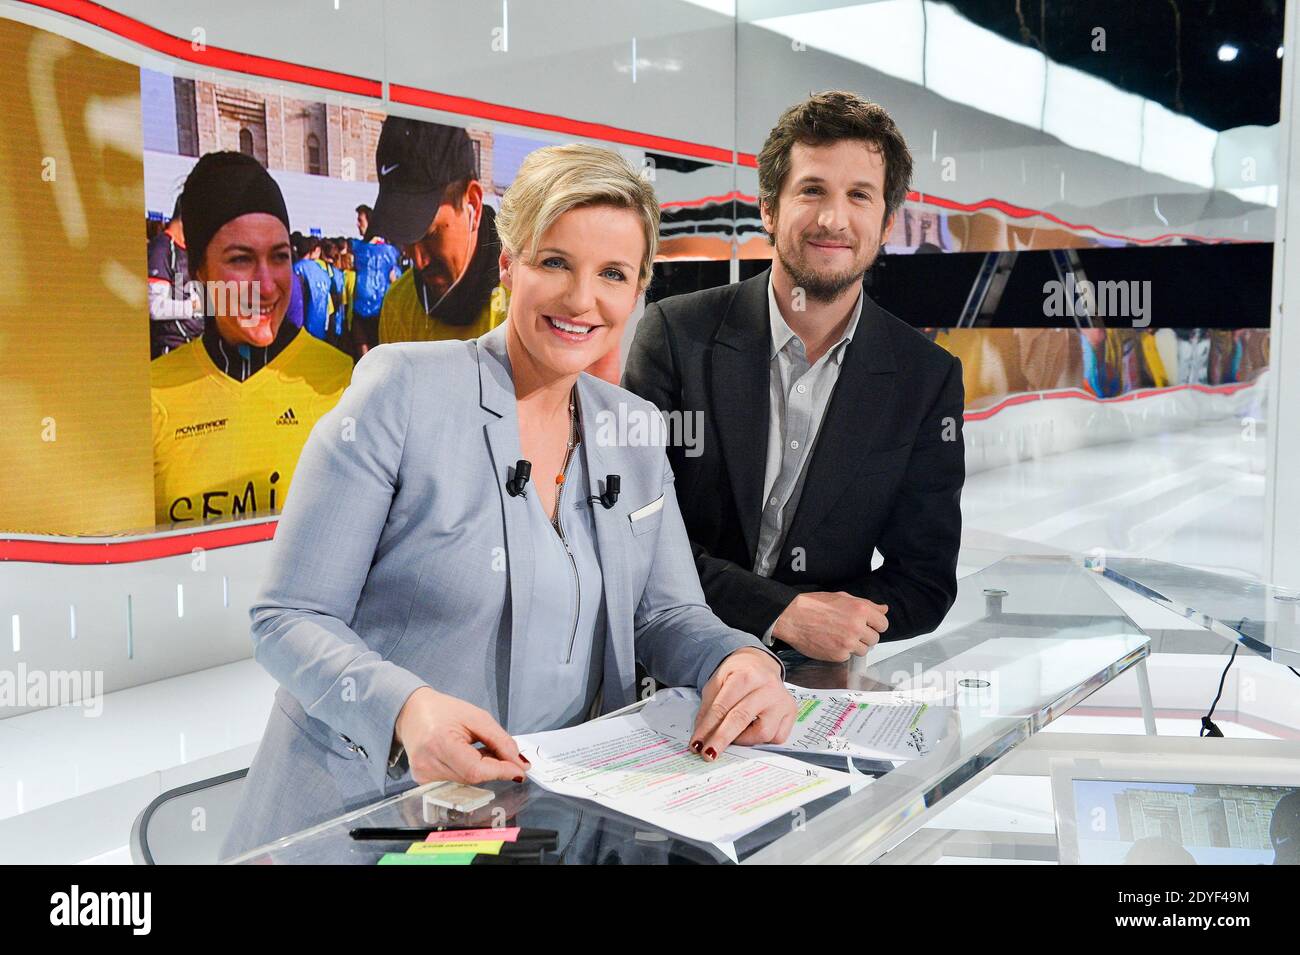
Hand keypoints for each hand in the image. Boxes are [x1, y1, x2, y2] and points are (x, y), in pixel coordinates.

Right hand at [393, 686, 528, 785]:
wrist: (411, 712)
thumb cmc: (442, 711)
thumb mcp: (477, 717)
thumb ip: (500, 740)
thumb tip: (519, 763)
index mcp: (439, 743)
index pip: (476, 770)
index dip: (501, 771)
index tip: (520, 770)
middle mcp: (428, 764)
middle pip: (473, 777)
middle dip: (495, 768)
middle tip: (505, 754)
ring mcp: (424, 775)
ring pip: (467, 781)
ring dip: (483, 769)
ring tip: (480, 748)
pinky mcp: (424, 781)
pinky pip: (457, 781)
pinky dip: (470, 772)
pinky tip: (469, 757)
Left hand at [690, 647, 794, 760]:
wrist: (759, 664)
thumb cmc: (736, 675)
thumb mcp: (717, 682)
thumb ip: (708, 708)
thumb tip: (702, 737)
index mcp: (746, 675)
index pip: (723, 706)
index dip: (707, 728)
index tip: (697, 744)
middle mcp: (768, 687)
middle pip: (742, 719)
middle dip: (722, 739)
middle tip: (708, 754)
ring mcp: (782, 700)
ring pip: (763, 733)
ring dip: (744, 740)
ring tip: (733, 736)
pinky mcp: (792, 712)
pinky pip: (777, 737)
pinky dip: (761, 740)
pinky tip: (752, 731)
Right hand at [772, 591, 888, 661]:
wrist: (792, 617)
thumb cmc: (814, 605)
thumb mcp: (842, 597)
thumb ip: (866, 604)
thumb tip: (883, 609)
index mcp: (861, 610)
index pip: (883, 624)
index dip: (875, 625)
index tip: (867, 625)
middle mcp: (857, 627)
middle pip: (874, 639)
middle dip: (865, 636)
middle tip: (850, 630)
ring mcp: (848, 643)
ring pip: (863, 650)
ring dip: (855, 645)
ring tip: (840, 636)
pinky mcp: (839, 655)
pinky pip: (848, 656)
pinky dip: (842, 651)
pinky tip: (831, 642)